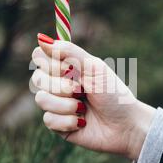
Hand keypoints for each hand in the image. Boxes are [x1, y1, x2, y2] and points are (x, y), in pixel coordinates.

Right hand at [31, 34, 155, 159]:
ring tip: (83, 107)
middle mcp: (58, 84)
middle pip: (36, 78)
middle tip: (80, 90)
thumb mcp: (94, 67)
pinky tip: (82, 122)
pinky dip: (68, 120)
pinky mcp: (57, 125)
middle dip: (60, 86)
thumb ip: (68, 52)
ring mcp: (56, 104)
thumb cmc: (114, 94)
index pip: (39, 56)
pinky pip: (48, 119)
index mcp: (66, 67)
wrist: (125, 125)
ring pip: (41, 99)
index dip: (49, 63)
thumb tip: (41, 38)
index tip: (68, 69)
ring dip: (65, 104)